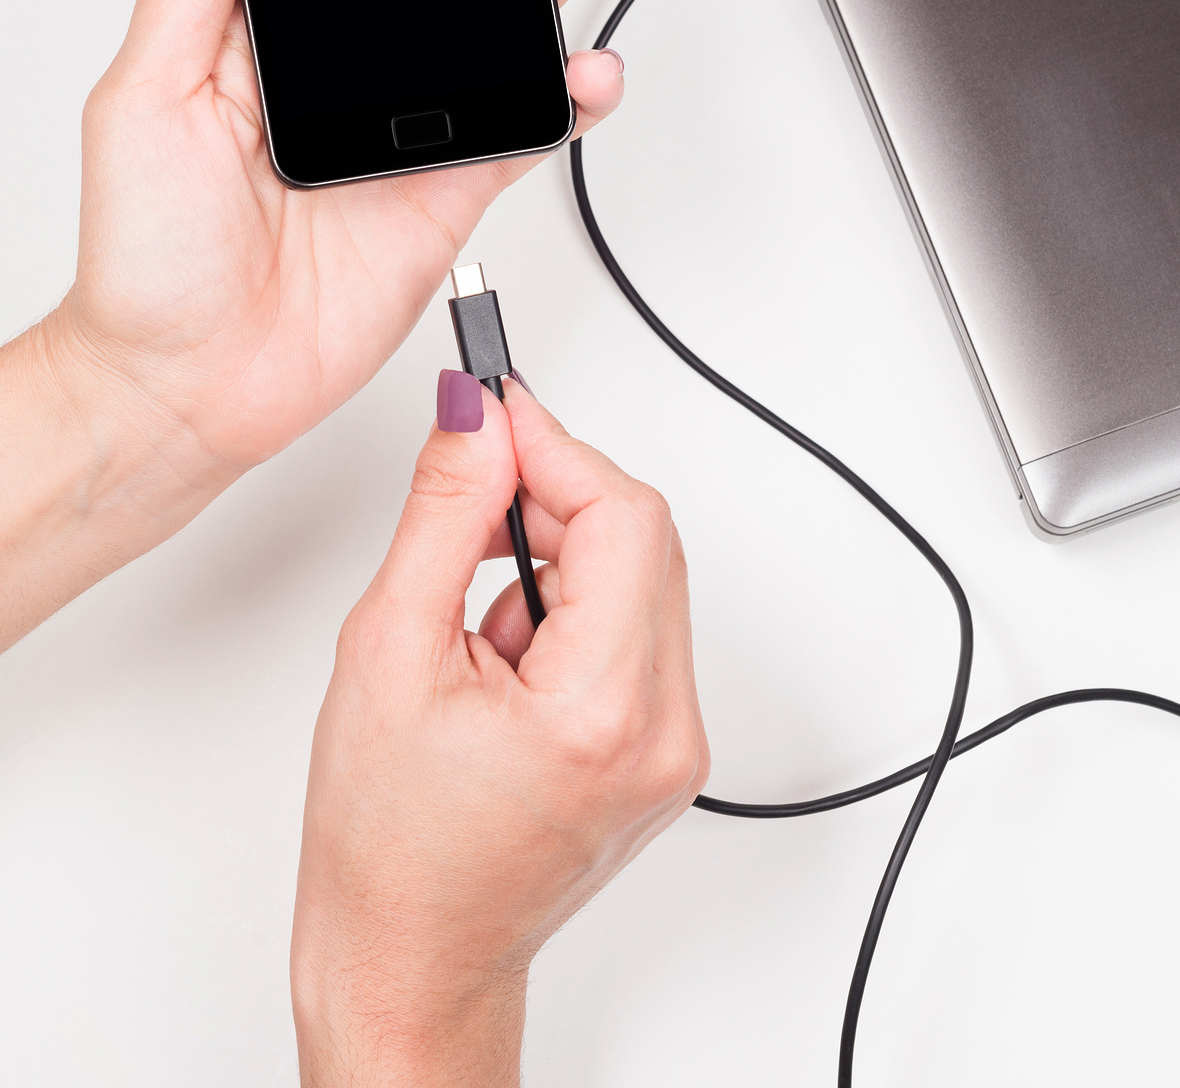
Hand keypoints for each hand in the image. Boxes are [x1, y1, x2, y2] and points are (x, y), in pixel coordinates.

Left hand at [0, 0, 620, 644]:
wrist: (191, 383)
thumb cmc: (148, 259)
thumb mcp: (143, 100)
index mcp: (268, 31)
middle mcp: (346, 70)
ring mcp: (404, 129)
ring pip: (496, 28)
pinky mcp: (446, 192)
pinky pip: (520, 130)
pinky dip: (563, 95)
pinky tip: (585, 66)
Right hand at [291, 378, 707, 1086]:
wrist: (412, 960)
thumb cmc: (385, 845)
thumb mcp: (389, 652)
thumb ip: (444, 516)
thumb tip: (476, 418)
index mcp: (603, 711)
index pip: (622, 514)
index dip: (554, 446)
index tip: (492, 414)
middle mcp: (665, 730)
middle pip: (645, 536)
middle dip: (555, 498)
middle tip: (470, 507)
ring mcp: (675, 745)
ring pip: (643, 576)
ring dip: (559, 557)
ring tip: (476, 625)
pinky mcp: (665, 749)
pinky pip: (639, 628)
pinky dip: (575, 608)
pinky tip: (508, 658)